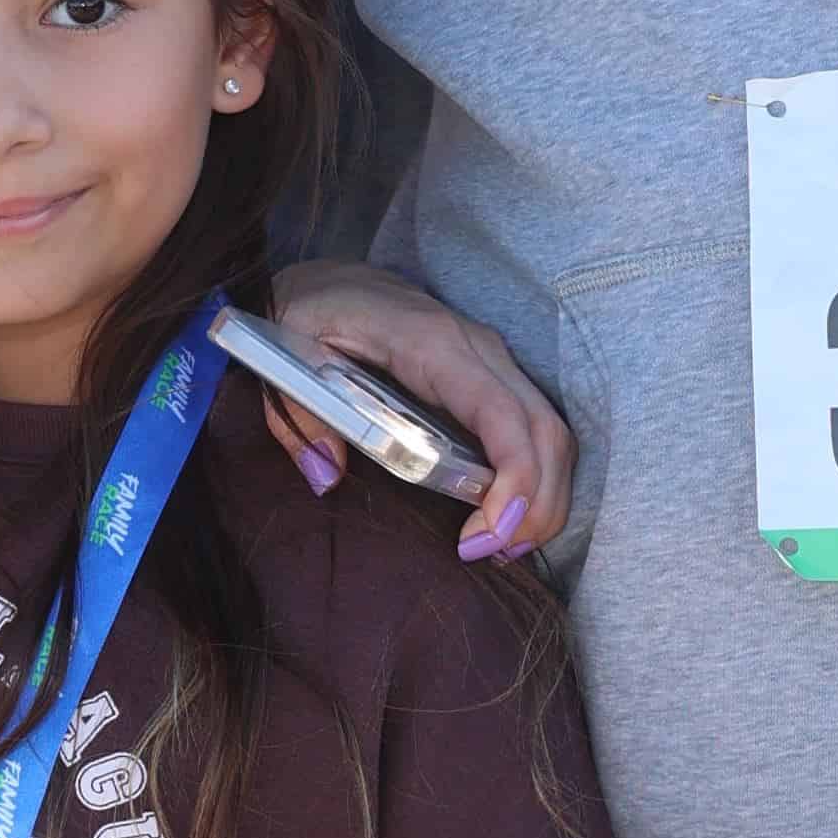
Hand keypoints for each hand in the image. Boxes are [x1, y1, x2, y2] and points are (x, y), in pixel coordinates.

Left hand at [265, 263, 574, 563]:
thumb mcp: (286, 359)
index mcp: (430, 343)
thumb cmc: (310, 315)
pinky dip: (536, 478)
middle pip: (544, 431)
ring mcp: (492, 360)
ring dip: (544, 498)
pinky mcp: (492, 375)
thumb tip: (325, 475)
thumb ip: (300, 417)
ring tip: (503, 548)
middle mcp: (477, 348)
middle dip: (538, 505)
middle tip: (495, 557)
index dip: (513, 477)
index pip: (499, 412)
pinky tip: (504, 518)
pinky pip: (535, 429)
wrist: (329, 280)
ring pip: (551, 433)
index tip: (487, 535)